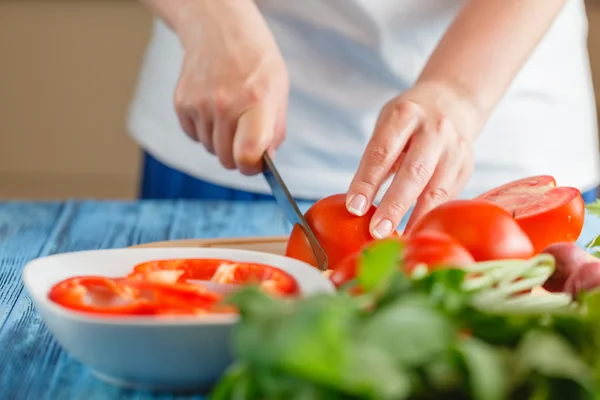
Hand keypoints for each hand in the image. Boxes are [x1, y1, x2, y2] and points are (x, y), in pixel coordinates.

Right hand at [172, 0, 288, 174]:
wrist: (219, 32)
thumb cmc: (255, 63)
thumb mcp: (278, 92)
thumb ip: (275, 130)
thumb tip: (265, 162)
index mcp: (255, 102)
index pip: (247, 154)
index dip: (251, 167)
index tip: (256, 163)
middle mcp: (224, 105)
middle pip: (227, 159)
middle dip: (238, 156)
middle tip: (245, 137)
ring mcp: (200, 105)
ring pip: (211, 149)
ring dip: (221, 141)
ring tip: (230, 114)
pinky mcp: (181, 104)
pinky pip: (194, 137)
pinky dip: (204, 131)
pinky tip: (213, 109)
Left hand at [346, 81, 479, 237]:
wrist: (454, 101)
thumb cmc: (409, 120)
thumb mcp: (387, 126)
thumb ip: (375, 159)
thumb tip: (358, 206)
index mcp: (405, 114)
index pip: (382, 152)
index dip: (367, 182)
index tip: (354, 208)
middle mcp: (434, 129)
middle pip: (414, 172)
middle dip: (394, 205)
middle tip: (377, 232)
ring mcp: (455, 148)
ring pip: (436, 189)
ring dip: (416, 217)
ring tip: (398, 239)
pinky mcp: (467, 166)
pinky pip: (447, 196)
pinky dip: (431, 215)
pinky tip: (417, 230)